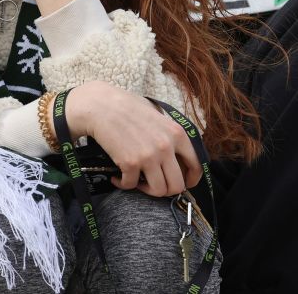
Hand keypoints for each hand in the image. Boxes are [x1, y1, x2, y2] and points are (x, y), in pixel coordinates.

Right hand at [64, 81, 201, 196]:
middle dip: (167, 190)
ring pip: (159, 191)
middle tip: (154, 184)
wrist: (101, 106)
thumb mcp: (158, 116)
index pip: (196, 166)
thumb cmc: (128, 108)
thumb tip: (177, 159)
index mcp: (177, 134)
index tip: (183, 183)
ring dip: (147, 190)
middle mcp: (166, 147)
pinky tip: (117, 177)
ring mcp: (149, 156)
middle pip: (178, 185)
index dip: (191, 180)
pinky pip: (131, 185)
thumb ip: (170, 136)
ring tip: (137, 181)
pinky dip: (123, 184)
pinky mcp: (130, 163)